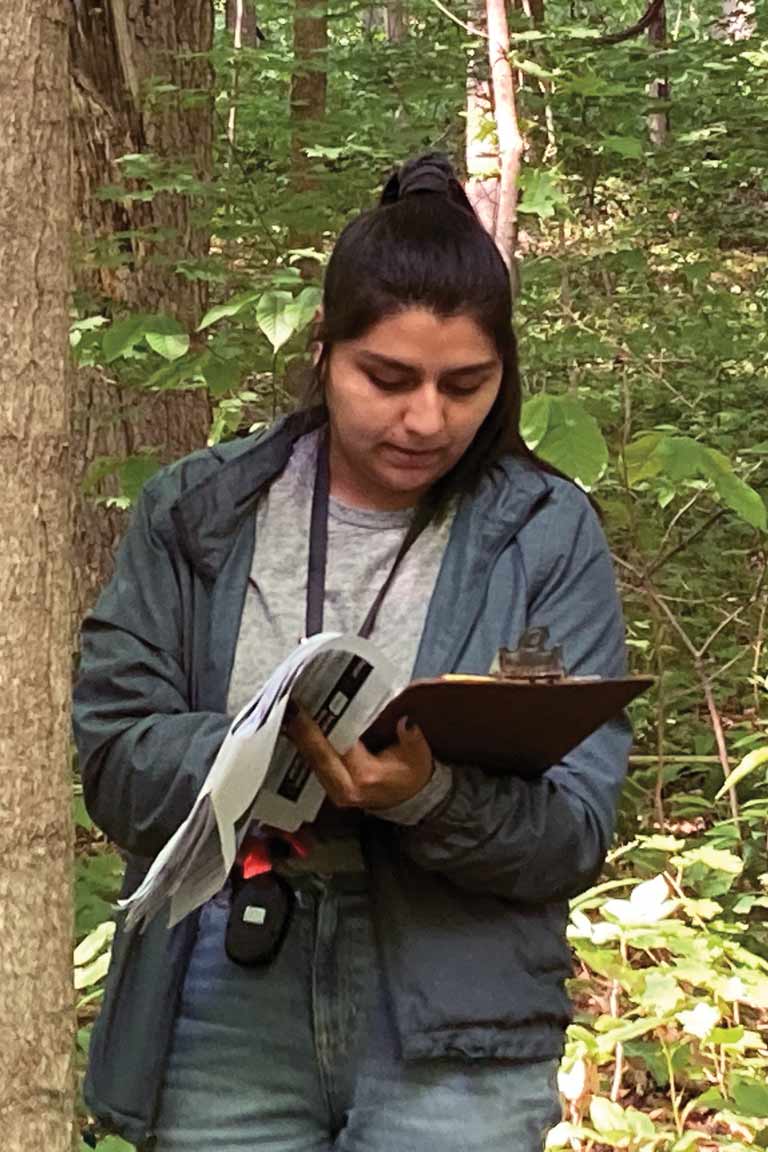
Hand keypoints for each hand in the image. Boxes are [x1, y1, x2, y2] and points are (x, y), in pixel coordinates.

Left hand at [283, 706, 433, 810]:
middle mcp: (345, 787)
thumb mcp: (418, 754)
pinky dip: (303, 745)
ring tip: (286, 711)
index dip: (317, 729)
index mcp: (366, 777)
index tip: (302, 709)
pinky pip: (312, 764)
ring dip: (297, 737)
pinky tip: (293, 727)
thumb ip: (412, 737)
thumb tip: (406, 722)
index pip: (337, 749)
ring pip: (310, 762)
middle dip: (299, 731)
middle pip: (316, 757)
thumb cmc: (412, 773)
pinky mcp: (330, 786)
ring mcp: (334, 790)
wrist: (408, 797)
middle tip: (287, 705)